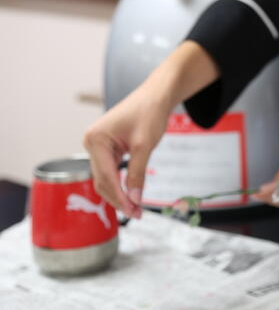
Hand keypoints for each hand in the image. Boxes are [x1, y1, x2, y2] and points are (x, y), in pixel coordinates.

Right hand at [83, 83, 171, 218]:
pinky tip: (131, 195)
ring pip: (105, 178)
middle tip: (136, 214)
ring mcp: (97, 145)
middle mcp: (91, 142)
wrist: (156, 95)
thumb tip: (134, 200)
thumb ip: (137, 174)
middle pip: (102, 180)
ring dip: (118, 193)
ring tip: (135, 208)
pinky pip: (110, 170)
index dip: (119, 197)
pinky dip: (120, 183)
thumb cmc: (149, 112)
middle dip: (118, 198)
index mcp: (95, 139)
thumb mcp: (144, 145)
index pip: (106, 176)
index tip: (134, 211)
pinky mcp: (106, 147)